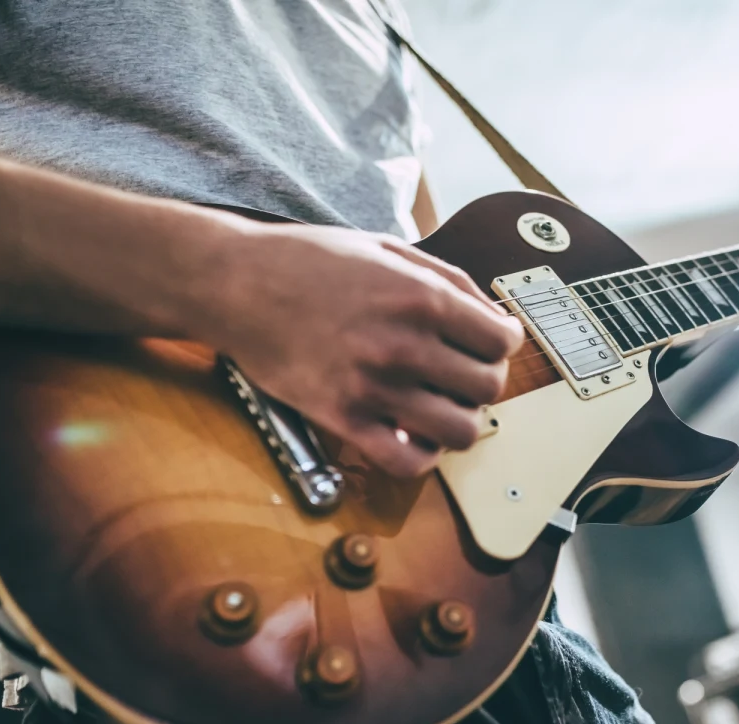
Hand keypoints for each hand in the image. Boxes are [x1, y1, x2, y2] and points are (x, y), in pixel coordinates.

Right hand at [208, 225, 523, 477]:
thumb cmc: (310, 260)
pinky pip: (406, 461)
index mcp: (421, 296)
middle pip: (487, 387)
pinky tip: (412, 432)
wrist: (236, 283)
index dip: (503, 343)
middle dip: (484, 381)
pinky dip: (422, 455)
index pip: (501, 340)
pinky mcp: (341, 419)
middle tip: (463, 374)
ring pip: (459, 431)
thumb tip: (492, 317)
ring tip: (441, 405)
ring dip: (459, 421)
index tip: (488, 344)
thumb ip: (448, 279)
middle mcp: (403, 344)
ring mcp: (372, 386)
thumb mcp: (387, 247)